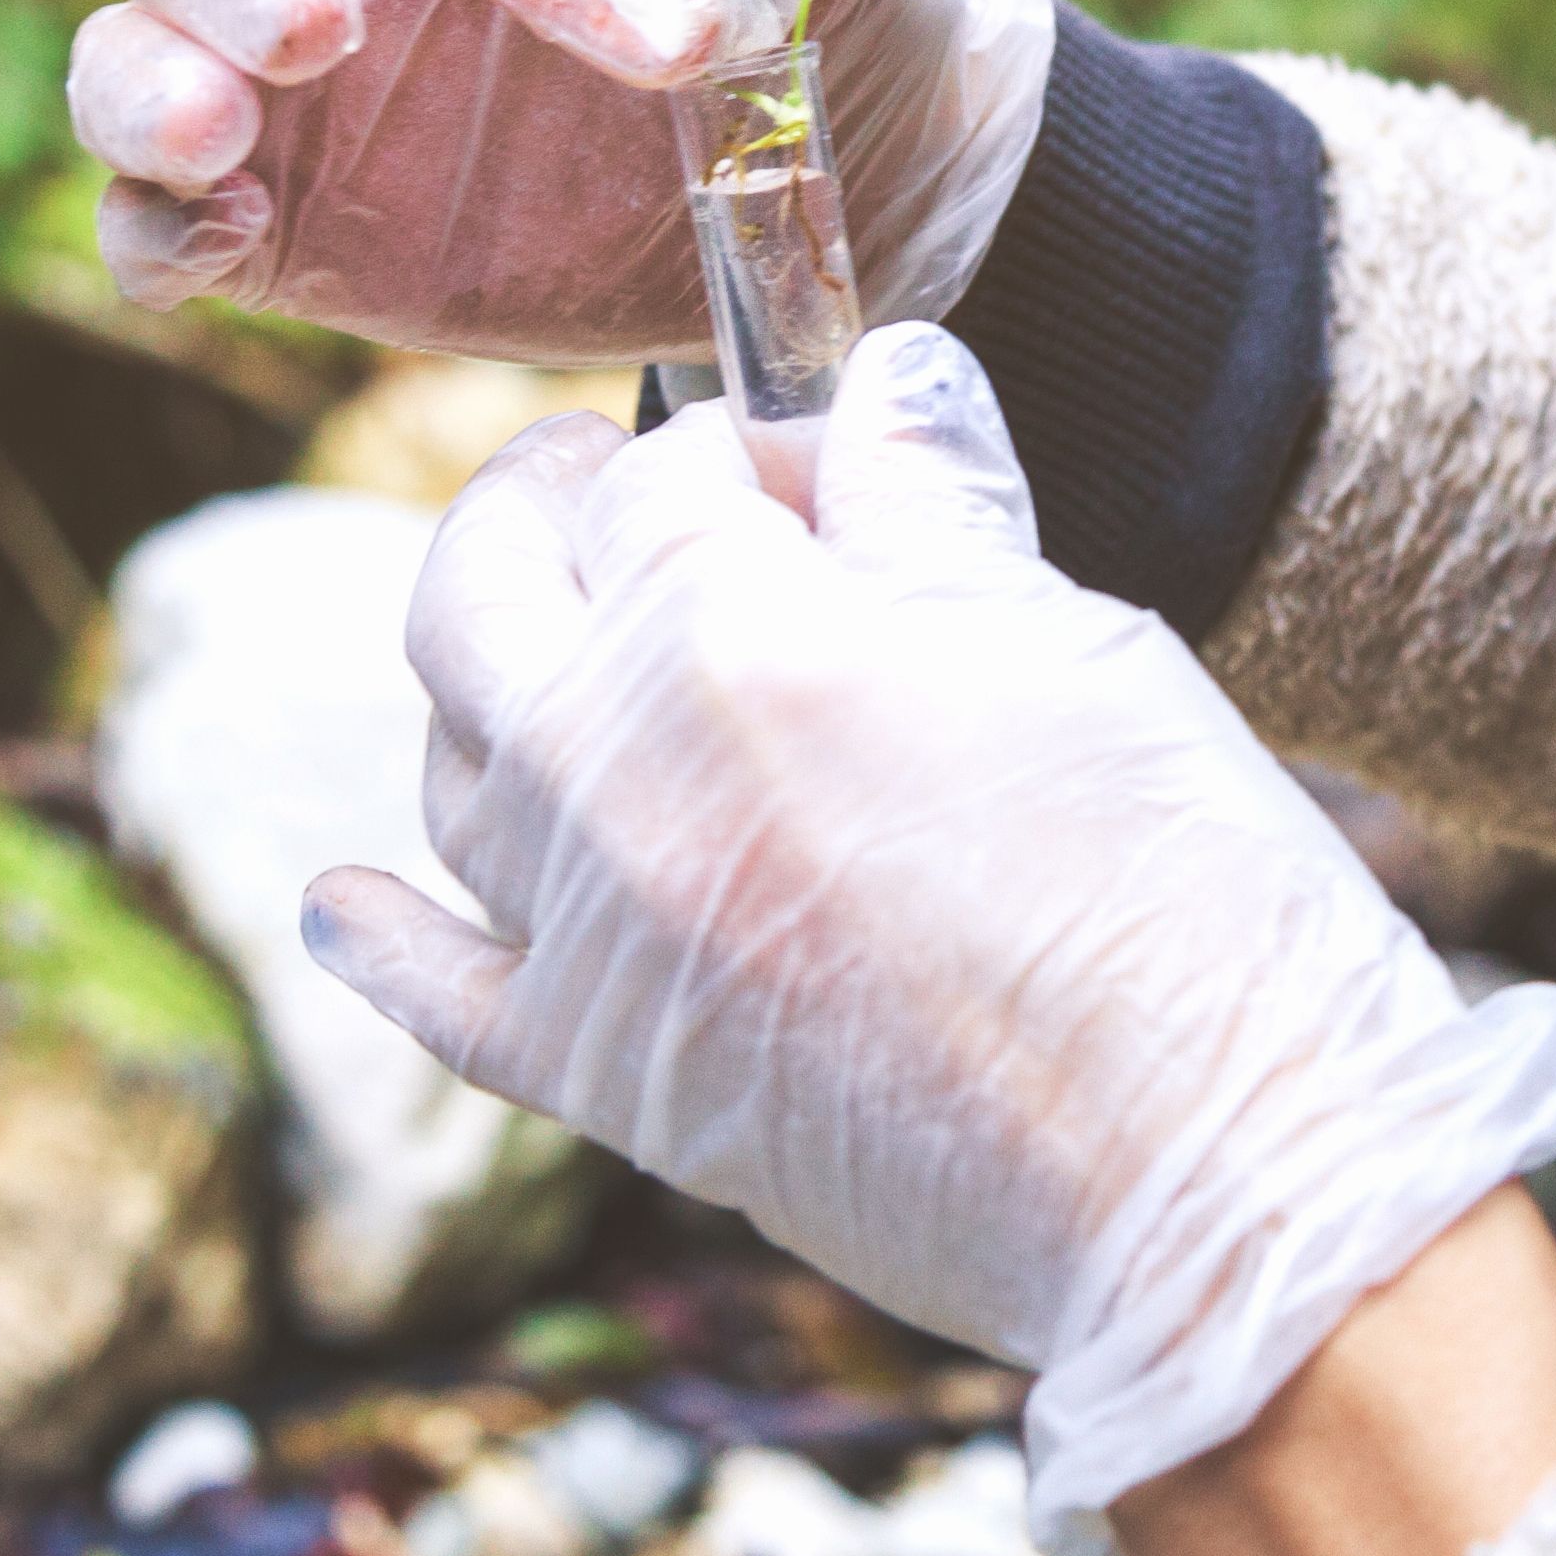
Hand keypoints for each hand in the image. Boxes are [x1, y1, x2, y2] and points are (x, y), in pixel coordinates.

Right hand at [70, 0, 1051, 360]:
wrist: (832, 151)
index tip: (689, 46)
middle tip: (321, 30)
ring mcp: (293, 92)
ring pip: (134, 56)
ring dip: (150, 92)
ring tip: (218, 136)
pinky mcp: (285, 228)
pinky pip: (155, 223)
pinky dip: (154, 233)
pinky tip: (219, 249)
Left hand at [299, 326, 1555, 1555]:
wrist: (1209, 1184)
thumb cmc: (1179, 895)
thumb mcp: (1072, 647)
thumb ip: (933, 506)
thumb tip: (883, 370)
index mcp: (738, 638)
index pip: (668, 472)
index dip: (743, 439)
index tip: (816, 455)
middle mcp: (618, 776)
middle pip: (484, 589)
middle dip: (545, 507)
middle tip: (621, 483)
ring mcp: (592, 937)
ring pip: (452, 763)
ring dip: (486, 674)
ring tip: (554, 643)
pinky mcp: (604, 1080)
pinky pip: (436, 992)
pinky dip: (379, 932)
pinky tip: (346, 895)